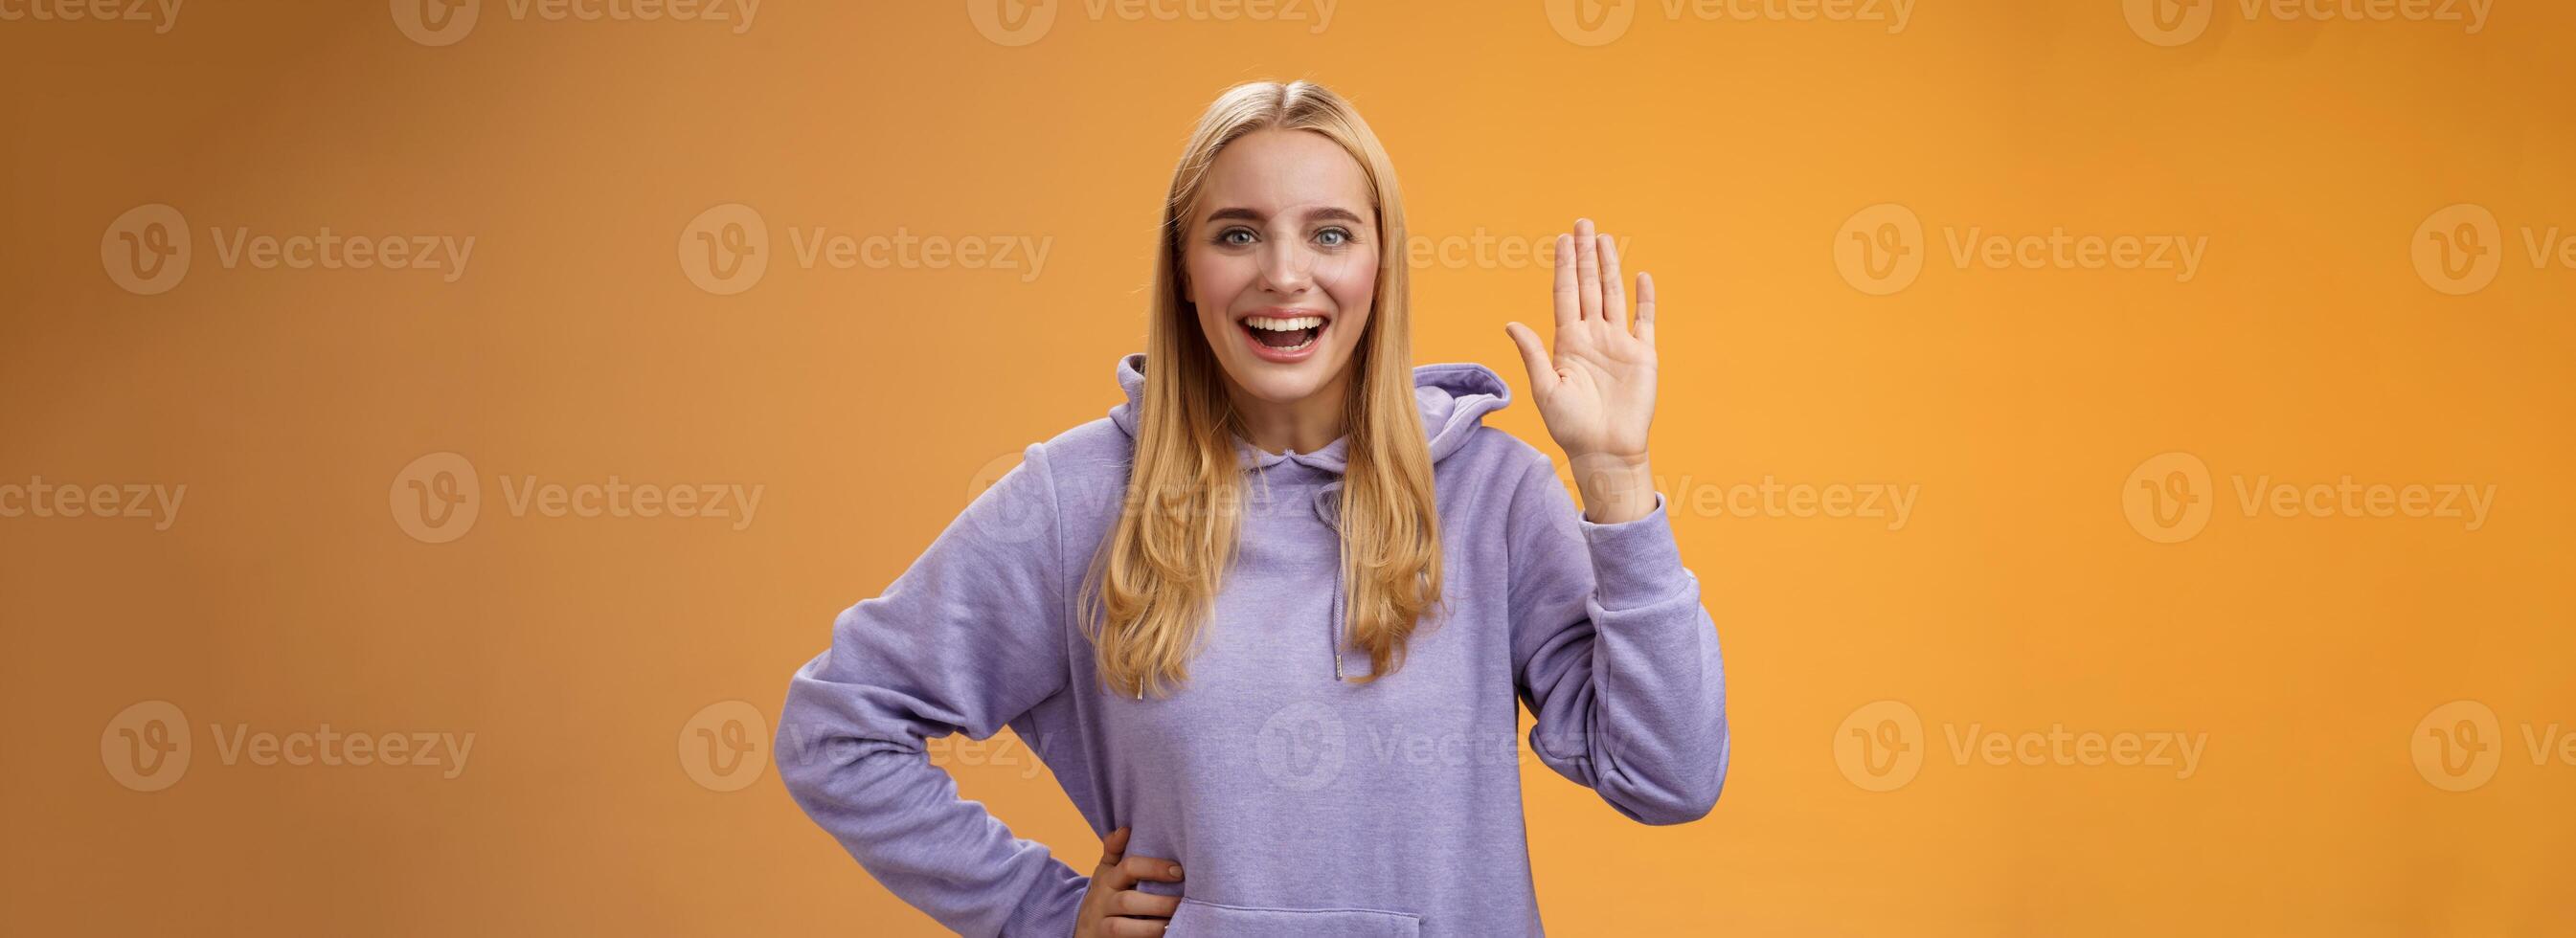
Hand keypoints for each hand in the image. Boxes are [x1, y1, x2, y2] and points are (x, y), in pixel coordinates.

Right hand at [1075, 826, 1183, 936]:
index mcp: (1107, 880)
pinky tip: (1165, 934)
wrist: (1083, 931)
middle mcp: (1102, 902)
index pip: (1129, 867)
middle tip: (1183, 902)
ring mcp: (1102, 924)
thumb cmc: (1104, 897)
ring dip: (1152, 926)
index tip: (1179, 872)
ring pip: (1122, 927)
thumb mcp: (1104, 873)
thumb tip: (1125, 828)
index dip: (1154, 868)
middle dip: (1158, 903)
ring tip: (1175, 921)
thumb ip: (1114, 851)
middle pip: (1128, 901)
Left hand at [1505, 218, 1661, 522]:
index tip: (1562, 240)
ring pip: (1613, 295)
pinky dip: (1644, 298)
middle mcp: (1592, 336)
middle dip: (1585, 255)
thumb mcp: (1546, 388)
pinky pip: (1644, 319)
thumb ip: (1533, 353)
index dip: (1564, 267)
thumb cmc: (1571, 427)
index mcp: (1567, 342)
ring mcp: (1618, 343)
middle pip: (1589, 286)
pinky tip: (1641, 276)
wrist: (1606, 450)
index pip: (1565, 294)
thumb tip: (1510, 323)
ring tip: (1605, 238)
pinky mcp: (1642, 354)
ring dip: (1610, 267)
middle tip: (1583, 223)